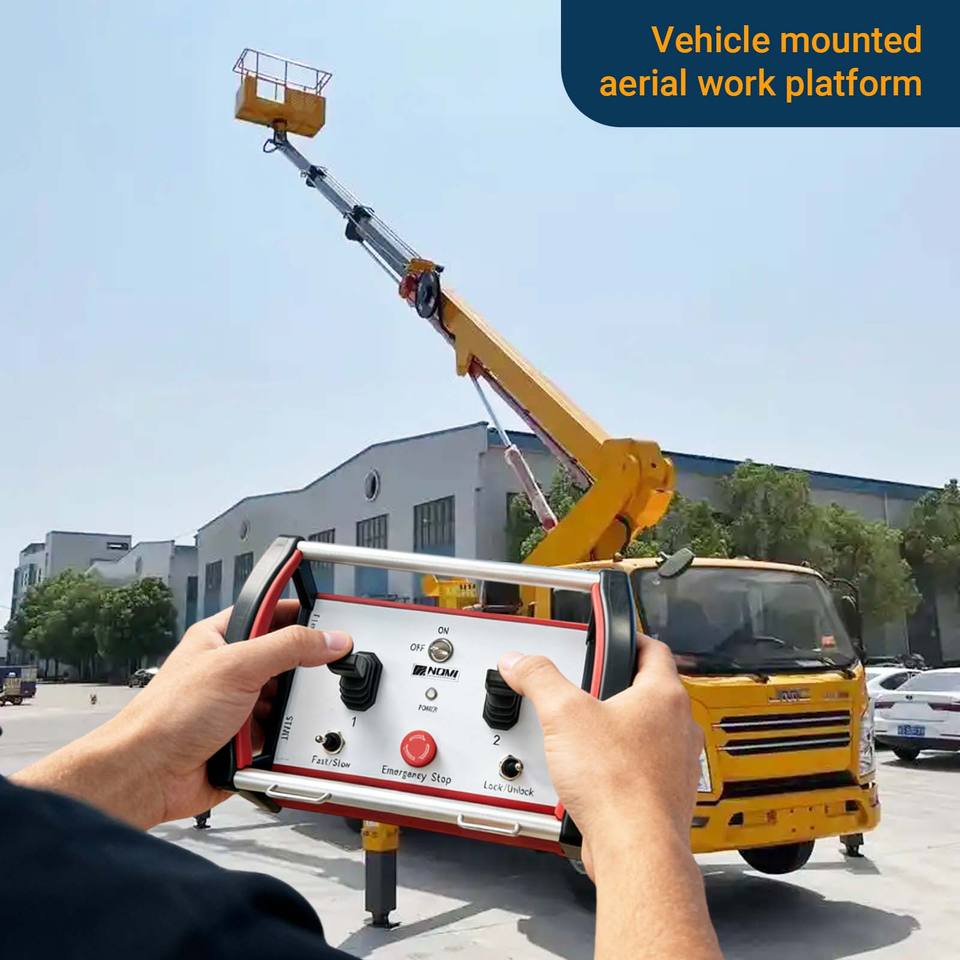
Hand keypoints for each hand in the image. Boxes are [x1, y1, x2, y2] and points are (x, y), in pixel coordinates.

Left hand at [12, 602, 351, 829]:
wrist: (148, 776)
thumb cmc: (167, 716)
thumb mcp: (236, 666)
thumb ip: (288, 647)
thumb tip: (330, 639)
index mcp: (222, 637)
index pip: (271, 612)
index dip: (300, 612)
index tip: (330, 617)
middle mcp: (231, 670)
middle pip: (287, 660)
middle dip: (300, 672)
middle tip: (316, 672)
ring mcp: (239, 706)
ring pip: (286, 701)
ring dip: (289, 711)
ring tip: (281, 715)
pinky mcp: (246, 741)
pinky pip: (280, 735)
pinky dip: (283, 741)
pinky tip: (273, 742)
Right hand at [498, 633, 701, 875]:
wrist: (635, 848)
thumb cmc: (617, 784)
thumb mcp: (563, 714)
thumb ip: (539, 679)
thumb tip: (520, 661)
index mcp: (664, 696)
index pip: (653, 648)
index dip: (630, 637)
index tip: (614, 637)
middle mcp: (680, 727)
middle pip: (651, 691)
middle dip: (619, 687)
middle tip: (593, 686)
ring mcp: (678, 763)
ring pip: (649, 732)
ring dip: (621, 728)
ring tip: (589, 733)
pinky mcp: (668, 794)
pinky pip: (645, 767)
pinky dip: (623, 765)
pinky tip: (595, 773)